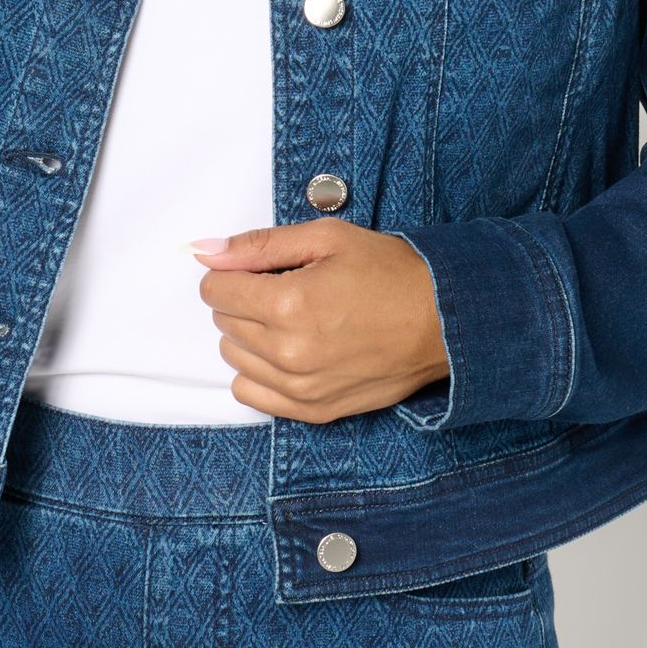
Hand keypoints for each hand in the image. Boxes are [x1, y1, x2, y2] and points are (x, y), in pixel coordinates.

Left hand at [189, 221, 450, 423]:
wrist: (442, 320)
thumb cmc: (389, 273)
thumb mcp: (325, 237)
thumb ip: (258, 244)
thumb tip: (204, 251)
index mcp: (289, 304)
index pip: (216, 290)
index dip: (231, 273)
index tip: (257, 268)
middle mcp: (290, 353)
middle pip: (224, 323)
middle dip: (243, 299)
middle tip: (285, 286)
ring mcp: (302, 387)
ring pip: (234, 358)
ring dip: (250, 334)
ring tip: (292, 316)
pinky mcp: (314, 410)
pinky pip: (252, 394)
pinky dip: (259, 371)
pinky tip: (287, 350)